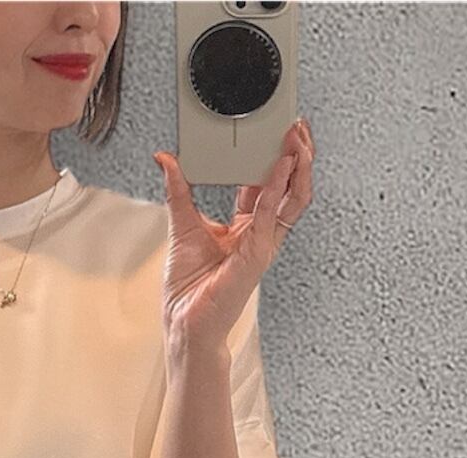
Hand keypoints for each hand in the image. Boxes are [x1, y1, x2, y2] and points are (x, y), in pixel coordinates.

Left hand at [151, 115, 313, 355]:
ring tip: (298, 139)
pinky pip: (270, 214)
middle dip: (298, 156)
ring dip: (300, 167)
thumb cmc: (188, 287)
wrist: (184, 321)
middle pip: (291, 188)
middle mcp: (259, 235)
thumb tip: (167, 159)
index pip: (268, 185)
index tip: (275, 131)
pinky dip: (276, 188)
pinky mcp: (256, 254)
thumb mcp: (182, 223)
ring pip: (294, 200)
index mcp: (246, 228)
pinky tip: (281, 165)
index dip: (275, 157)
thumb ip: (179, 189)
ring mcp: (262, 245)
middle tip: (296, 127)